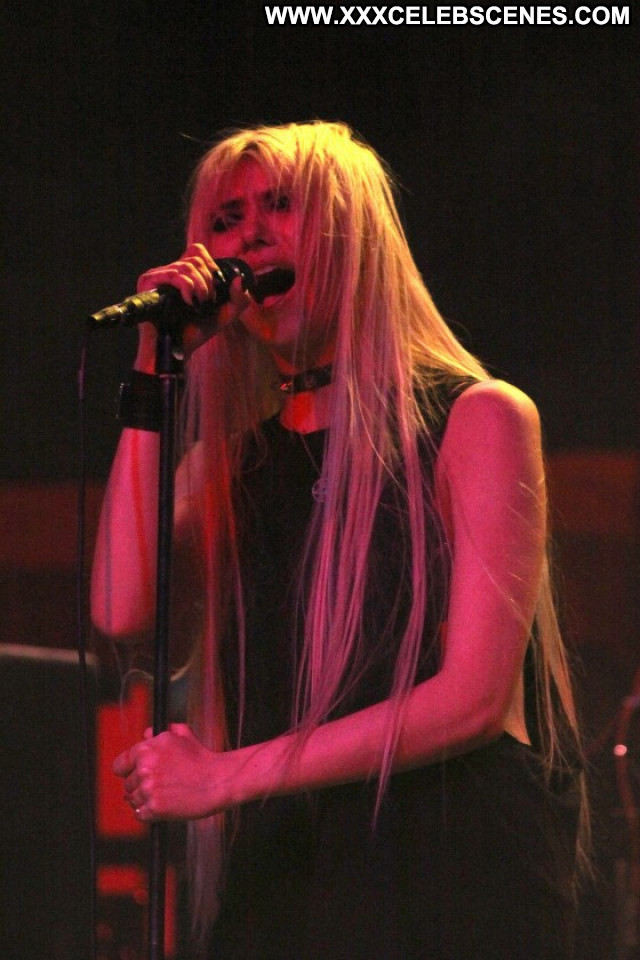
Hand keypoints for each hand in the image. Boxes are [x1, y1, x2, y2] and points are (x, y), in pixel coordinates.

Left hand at [113, 724, 231, 821]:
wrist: (218, 780)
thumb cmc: (202, 757)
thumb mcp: (183, 734)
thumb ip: (159, 733)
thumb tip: (146, 735)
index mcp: (146, 750)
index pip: (119, 765)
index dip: (127, 769)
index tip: (134, 773)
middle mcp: (144, 769)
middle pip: (127, 784)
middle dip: (140, 784)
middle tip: (159, 784)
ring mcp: (148, 790)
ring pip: (133, 800)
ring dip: (145, 799)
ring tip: (165, 794)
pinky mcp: (154, 809)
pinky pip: (140, 814)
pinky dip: (149, 813)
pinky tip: (164, 805)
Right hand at [135, 243, 249, 361]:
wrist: (178, 349)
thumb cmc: (196, 332)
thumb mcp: (224, 315)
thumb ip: (238, 300)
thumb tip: (239, 279)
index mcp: (185, 274)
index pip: (197, 251)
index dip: (211, 266)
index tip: (216, 288)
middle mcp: (170, 271)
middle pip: (195, 258)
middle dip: (208, 281)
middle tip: (208, 301)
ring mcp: (157, 275)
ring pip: (187, 266)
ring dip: (200, 286)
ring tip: (199, 304)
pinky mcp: (147, 281)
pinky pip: (174, 274)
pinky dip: (187, 287)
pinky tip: (189, 302)